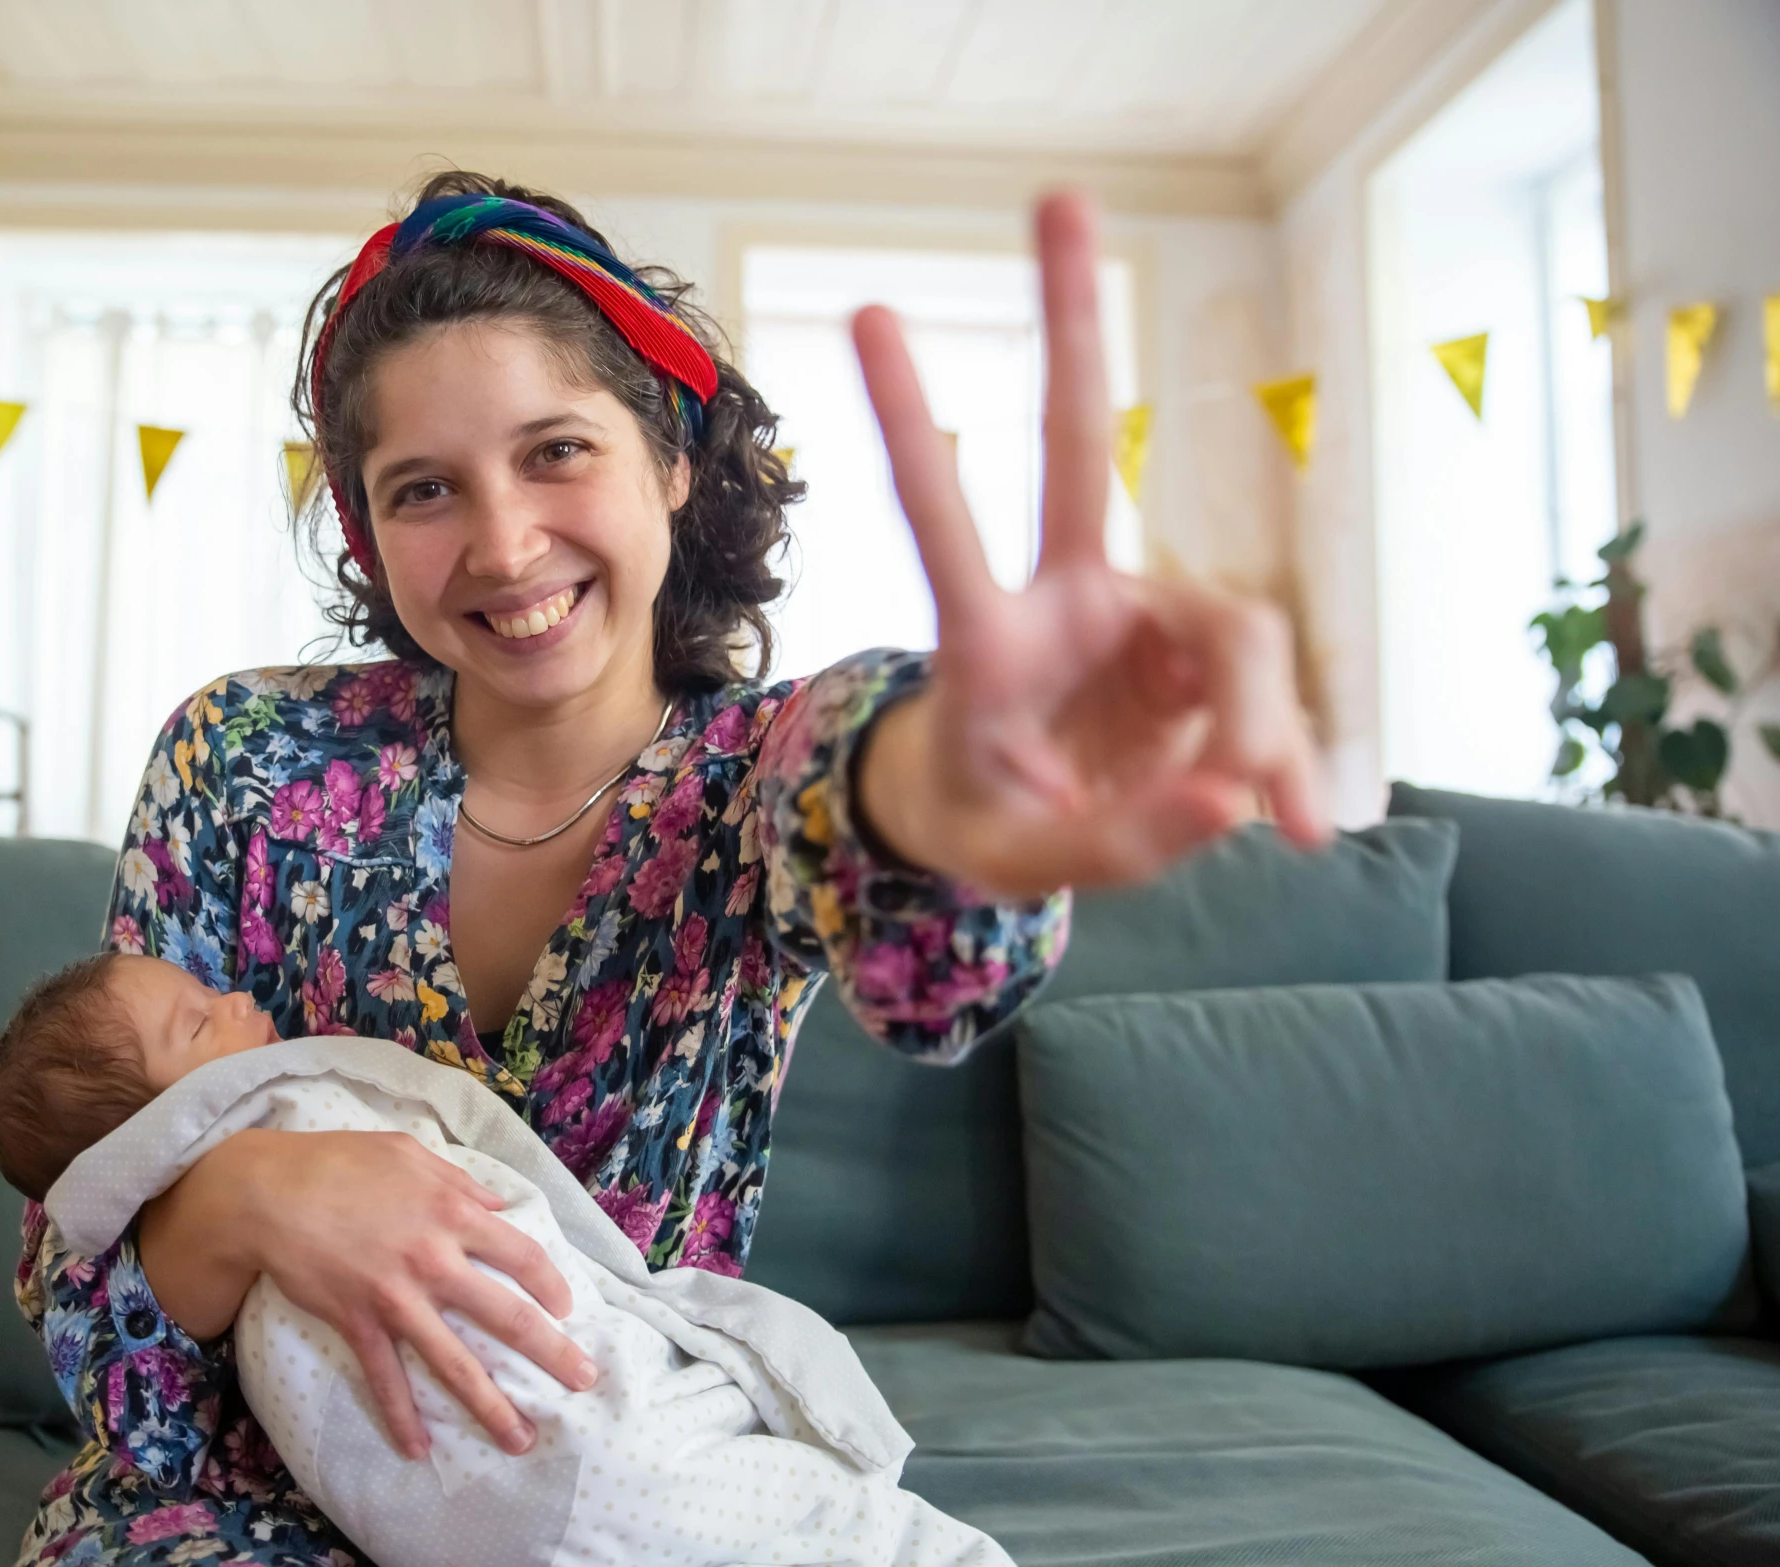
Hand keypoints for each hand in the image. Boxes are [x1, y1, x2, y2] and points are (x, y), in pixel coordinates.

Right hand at [136, 1127, 593, 1460]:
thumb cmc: (338, 1162)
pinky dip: (401, 1417)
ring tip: (521, 1441)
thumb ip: (458, 1181)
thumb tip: (495, 1206)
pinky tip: (418, 1449)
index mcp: (453, 1212)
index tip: (566, 1308)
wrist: (269, 1191)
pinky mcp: (358, 1322)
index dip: (550, 1284)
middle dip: (552, 1353)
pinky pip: (386, 1378)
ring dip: (491, 1408)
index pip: (522, 1255)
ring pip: (455, 1364)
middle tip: (584, 1381)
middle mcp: (434, 1260)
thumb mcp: (408, 1152)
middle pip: (507, 1318)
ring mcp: (397, 1298)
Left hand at [852, 190, 1327, 896]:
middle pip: (1074, 441)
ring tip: (1277, 824)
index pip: (941, 516)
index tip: (864, 313)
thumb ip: (1120, 841)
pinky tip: (1297, 822)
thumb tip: (1234, 794)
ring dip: (1263, 725)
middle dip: (1070, 322)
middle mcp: (1064, 595)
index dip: (914, 422)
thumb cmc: (986, 825)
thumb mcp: (1026, 860)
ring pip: (1235, 631)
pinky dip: (1284, 759)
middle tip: (1060, 195)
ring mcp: (1137, 612)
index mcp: (985, 638)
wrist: (1011, 827)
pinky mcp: (1195, 648)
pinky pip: (1262, 694)